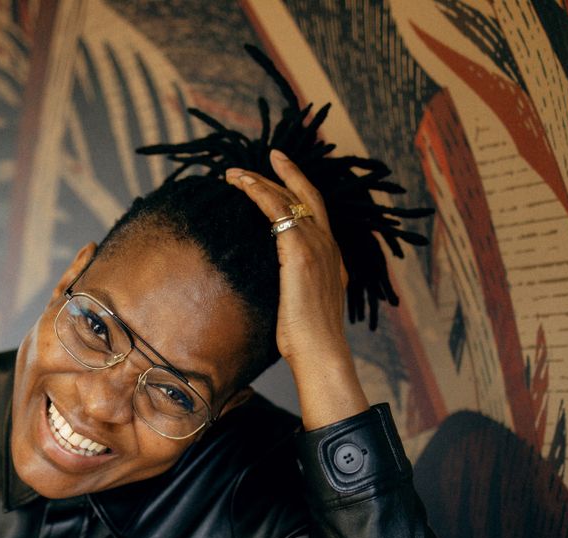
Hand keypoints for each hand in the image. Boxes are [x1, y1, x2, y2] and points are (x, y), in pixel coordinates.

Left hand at [225, 149, 368, 427]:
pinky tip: (242, 184)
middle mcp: (328, 245)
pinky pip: (276, 210)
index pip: (318, 214)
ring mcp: (316, 245)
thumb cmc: (308, 341)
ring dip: (261, 181)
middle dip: (287, 173)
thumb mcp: (303, 308)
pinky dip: (258, 192)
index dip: (302, 191)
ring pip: (288, 198)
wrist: (320, 351)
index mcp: (332, 258)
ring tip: (236, 173)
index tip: (286, 176)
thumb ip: (296, 290)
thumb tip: (281, 292)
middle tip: (269, 156)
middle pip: (308, 196)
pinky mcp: (299, 250)